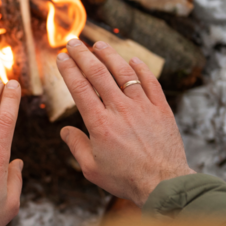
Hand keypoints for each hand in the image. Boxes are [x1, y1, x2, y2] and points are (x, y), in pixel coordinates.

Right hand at [57, 38, 194, 205]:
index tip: (61, 57)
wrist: (163, 183)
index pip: (80, 88)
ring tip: (99, 45)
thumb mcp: (91, 168)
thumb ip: (77, 146)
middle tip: (73, 42)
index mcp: (100, 124)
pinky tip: (133, 60)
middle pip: (98, 74)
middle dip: (83, 55)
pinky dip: (141, 69)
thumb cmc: (125, 179)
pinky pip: (150, 83)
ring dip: (109, 56)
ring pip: (124, 73)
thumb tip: (65, 131)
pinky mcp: (161, 109)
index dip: (69, 70)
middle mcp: (120, 109)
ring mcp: (142, 107)